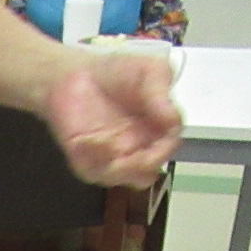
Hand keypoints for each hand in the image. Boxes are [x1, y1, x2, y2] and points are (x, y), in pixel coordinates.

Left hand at [42, 54, 180, 188]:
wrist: (77, 74)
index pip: (168, 147)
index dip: (165, 147)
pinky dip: (93, 159)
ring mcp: (113, 159)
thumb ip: (161, 94)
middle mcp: (138, 149)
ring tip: (105, 142)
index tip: (156, 138)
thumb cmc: (117, 72)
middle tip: (134, 155)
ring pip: (122, 179)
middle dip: (142, 167)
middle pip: (147, 173)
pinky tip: (87, 140)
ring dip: (116, 166)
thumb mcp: (149, 71)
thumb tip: (173, 121)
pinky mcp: (88, 163)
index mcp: (157, 130)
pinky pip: (95, 173)